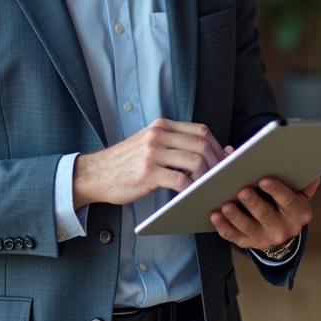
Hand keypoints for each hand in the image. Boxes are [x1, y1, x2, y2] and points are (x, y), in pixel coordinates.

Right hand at [73, 118, 226, 206]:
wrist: (96, 174)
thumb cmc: (127, 163)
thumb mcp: (151, 145)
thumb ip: (177, 145)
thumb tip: (214, 150)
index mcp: (161, 126)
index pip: (201, 130)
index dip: (217, 146)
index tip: (225, 162)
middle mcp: (158, 135)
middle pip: (201, 144)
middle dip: (217, 162)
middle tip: (221, 178)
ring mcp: (152, 153)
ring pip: (194, 160)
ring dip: (206, 176)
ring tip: (207, 187)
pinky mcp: (147, 173)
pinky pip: (179, 179)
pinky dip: (191, 188)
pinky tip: (191, 195)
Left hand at [209, 177, 319, 251]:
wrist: (284, 231)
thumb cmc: (288, 204)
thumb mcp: (299, 194)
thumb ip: (303, 182)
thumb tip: (308, 169)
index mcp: (298, 213)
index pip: (288, 201)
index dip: (277, 191)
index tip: (265, 180)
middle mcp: (283, 229)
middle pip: (266, 216)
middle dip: (253, 204)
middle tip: (242, 191)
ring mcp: (265, 238)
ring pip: (249, 227)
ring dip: (236, 217)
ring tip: (225, 205)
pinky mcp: (249, 243)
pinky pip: (234, 236)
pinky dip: (223, 227)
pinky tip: (215, 216)